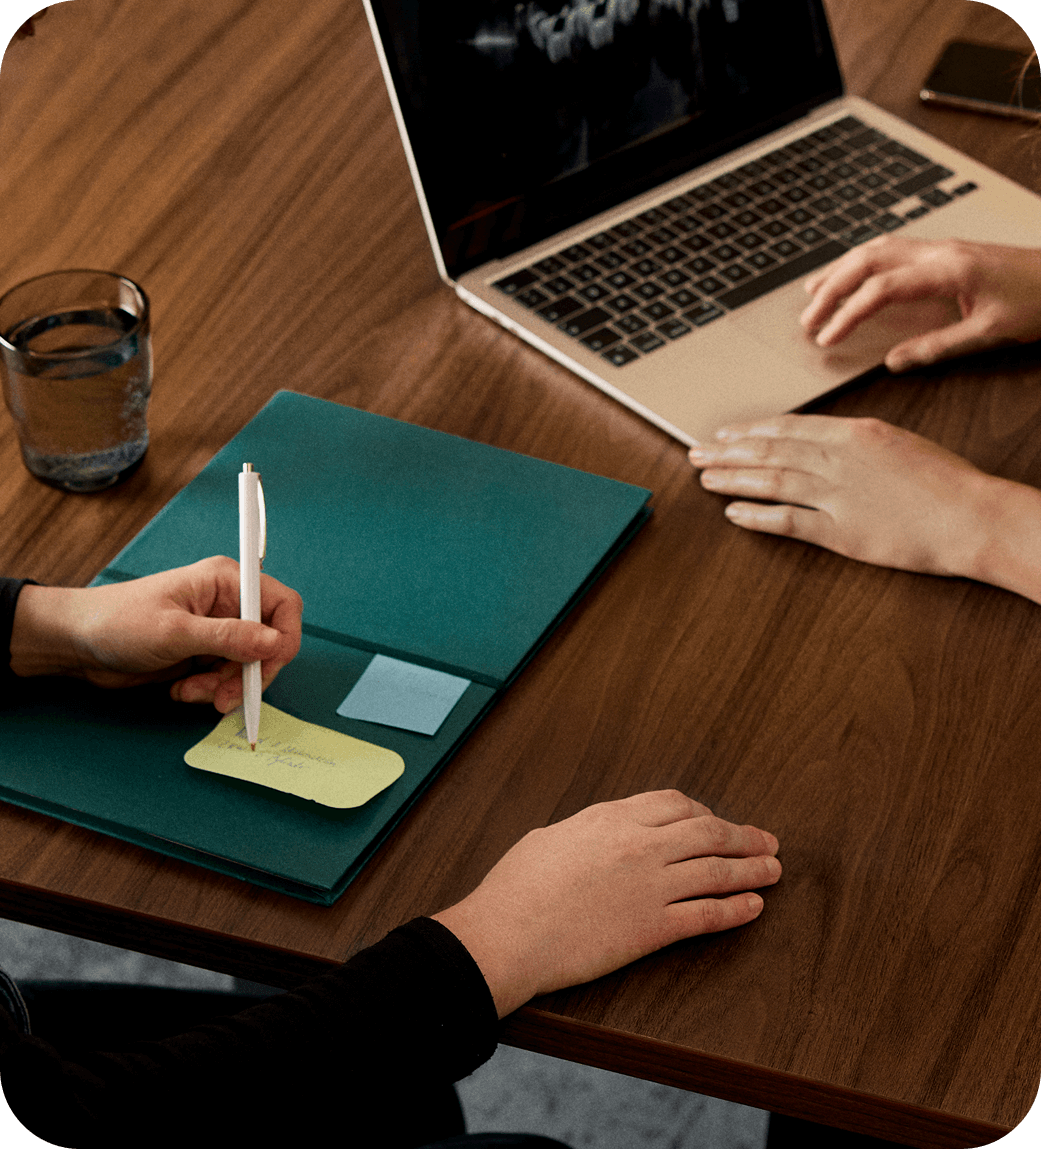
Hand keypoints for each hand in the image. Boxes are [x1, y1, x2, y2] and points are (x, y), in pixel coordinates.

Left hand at [10, 556, 302, 711]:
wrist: (77, 644)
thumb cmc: (119, 622)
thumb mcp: (176, 632)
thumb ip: (230, 638)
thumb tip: (276, 643)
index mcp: (226, 582)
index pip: (282, 605)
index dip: (285, 637)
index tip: (269, 666)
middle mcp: (228, 604)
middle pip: (269, 643)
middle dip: (249, 674)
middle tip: (224, 696)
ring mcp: (217, 631)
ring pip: (247, 667)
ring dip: (224, 687)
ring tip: (190, 692)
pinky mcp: (204, 654)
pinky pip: (226, 679)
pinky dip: (210, 690)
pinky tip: (182, 689)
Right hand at [433, 790, 780, 1017]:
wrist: (508, 934)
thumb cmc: (515, 888)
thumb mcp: (548, 838)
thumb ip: (584, 833)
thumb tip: (597, 837)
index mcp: (610, 818)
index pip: (673, 803)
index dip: (702, 811)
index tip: (714, 820)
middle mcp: (638, 845)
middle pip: (706, 831)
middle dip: (742, 835)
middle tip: (766, 840)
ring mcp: (649, 886)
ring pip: (716, 870)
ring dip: (751, 869)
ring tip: (774, 868)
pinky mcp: (652, 928)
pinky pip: (707, 914)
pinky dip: (736, 909)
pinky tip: (754, 907)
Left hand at [689, 414, 1005, 578]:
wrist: (971, 515)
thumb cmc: (943, 482)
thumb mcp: (898, 444)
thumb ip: (856, 444)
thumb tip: (822, 444)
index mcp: (854, 433)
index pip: (788, 428)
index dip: (750, 431)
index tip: (724, 434)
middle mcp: (839, 459)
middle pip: (770, 451)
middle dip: (728, 452)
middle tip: (697, 453)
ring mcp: (837, 494)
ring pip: (771, 480)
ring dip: (733, 479)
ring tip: (705, 479)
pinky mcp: (841, 531)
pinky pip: (788, 521)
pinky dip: (757, 515)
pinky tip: (733, 513)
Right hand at [800, 236, 1040, 371]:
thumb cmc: (1039, 301)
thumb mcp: (989, 334)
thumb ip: (936, 347)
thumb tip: (893, 362)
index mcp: (947, 270)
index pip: (880, 288)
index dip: (847, 314)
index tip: (827, 339)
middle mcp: (939, 251)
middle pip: (868, 261)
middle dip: (831, 289)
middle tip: (807, 320)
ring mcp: (941, 247)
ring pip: (876, 248)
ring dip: (840, 270)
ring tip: (813, 292)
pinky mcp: (946, 251)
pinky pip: (892, 249)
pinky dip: (862, 261)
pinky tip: (852, 273)